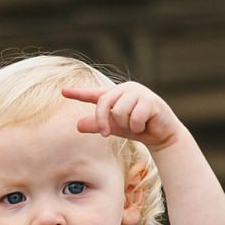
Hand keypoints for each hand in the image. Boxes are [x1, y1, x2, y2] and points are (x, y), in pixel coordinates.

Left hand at [61, 82, 183, 151]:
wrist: (161, 135)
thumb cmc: (137, 129)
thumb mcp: (114, 128)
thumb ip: (97, 124)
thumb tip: (78, 125)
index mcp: (116, 94)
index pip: (94, 93)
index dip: (78, 93)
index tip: (63, 92)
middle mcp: (126, 89)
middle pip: (104, 103)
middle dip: (102, 121)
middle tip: (105, 134)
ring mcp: (139, 93)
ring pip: (119, 111)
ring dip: (125, 125)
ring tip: (135, 125)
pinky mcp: (151, 101)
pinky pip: (134, 117)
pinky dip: (137, 127)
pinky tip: (145, 125)